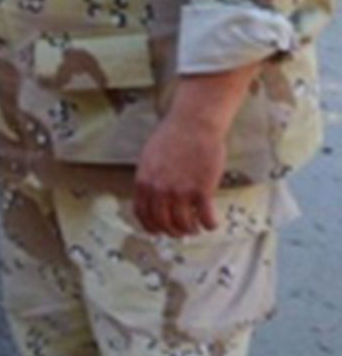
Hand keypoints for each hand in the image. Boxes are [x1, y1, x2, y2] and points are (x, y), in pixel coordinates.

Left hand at [133, 117, 225, 236]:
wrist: (193, 124)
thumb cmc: (172, 137)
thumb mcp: (149, 158)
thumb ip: (149, 178)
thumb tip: (151, 198)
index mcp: (144, 181)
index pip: (142, 214)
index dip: (151, 226)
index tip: (158, 231)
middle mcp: (159, 190)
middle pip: (163, 223)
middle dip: (172, 231)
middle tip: (181, 231)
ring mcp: (180, 191)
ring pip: (183, 224)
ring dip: (190, 230)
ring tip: (196, 227)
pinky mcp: (202, 190)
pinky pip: (206, 218)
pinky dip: (210, 225)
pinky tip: (212, 223)